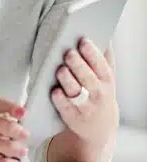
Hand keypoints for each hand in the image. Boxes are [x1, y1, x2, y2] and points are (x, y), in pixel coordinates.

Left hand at [50, 39, 117, 160]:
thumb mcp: (106, 78)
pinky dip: (60, 100)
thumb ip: (104, 58)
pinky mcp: (73, 118)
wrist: (99, 128)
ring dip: (68, 80)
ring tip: (60, 69)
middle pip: (88, 78)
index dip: (92, 53)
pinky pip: (66, 108)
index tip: (83, 40)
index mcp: (106, 81)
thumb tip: (104, 33)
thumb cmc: (99, 94)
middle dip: (78, 65)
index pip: (101, 65)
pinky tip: (55, 91)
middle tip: (68, 53)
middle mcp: (98, 94)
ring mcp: (86, 107)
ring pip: (77, 92)